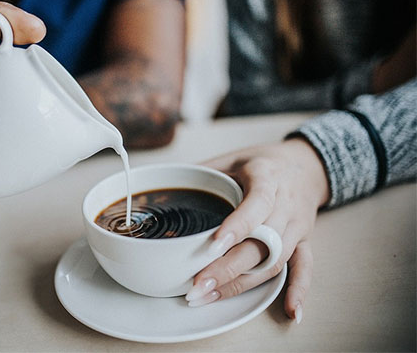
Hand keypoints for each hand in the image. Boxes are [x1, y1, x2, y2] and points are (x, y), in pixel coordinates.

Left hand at [185, 138, 329, 322]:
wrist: (305, 165)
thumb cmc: (262, 162)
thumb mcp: (232, 157)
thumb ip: (203, 171)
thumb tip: (165, 182)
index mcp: (267, 178)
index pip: (257, 204)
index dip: (238, 226)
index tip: (214, 245)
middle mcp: (285, 204)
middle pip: (262, 242)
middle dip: (227, 267)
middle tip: (197, 285)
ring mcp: (297, 225)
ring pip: (275, 260)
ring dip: (242, 283)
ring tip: (209, 296)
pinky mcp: (304, 241)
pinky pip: (305, 267)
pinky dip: (299, 290)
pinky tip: (290, 312)